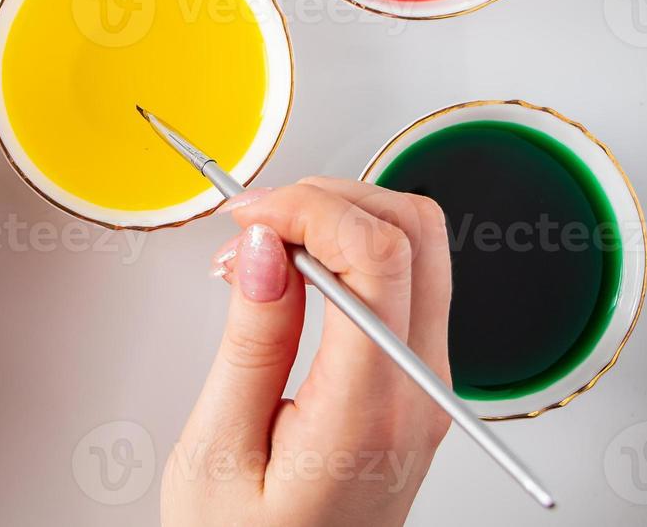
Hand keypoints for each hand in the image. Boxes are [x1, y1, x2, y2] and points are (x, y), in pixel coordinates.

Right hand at [161, 177, 452, 526]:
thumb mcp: (219, 448)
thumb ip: (251, 340)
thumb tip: (268, 247)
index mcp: (370, 407)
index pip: (378, 255)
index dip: (308, 208)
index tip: (247, 217)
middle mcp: (419, 391)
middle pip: (415, 232)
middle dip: (328, 200)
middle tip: (254, 225)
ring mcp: (427, 386)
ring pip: (418, 247)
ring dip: (339, 221)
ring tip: (263, 251)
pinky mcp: (415, 385)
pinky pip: (404, 285)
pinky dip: (348, 254)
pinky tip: (291, 275)